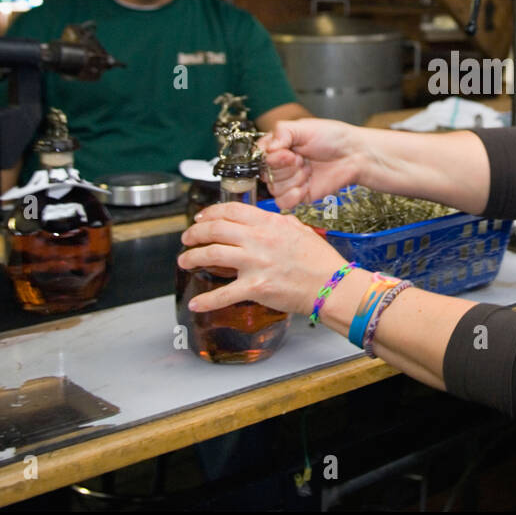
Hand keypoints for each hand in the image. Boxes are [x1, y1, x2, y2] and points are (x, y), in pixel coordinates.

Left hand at [178, 202, 346, 313]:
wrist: (331, 285)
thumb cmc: (320, 260)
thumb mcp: (300, 229)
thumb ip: (279, 223)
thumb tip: (265, 222)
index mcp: (269, 223)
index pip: (230, 210)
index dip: (210, 213)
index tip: (201, 218)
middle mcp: (258, 240)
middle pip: (215, 230)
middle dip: (194, 233)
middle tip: (187, 238)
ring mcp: (254, 263)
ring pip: (211, 255)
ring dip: (192, 258)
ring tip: (185, 261)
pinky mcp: (255, 288)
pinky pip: (223, 294)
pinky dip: (206, 300)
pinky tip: (196, 303)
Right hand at [261, 118, 363, 210]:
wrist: (353, 155)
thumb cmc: (333, 137)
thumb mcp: (304, 127)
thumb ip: (282, 132)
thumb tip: (267, 147)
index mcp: (278, 146)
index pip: (260, 155)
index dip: (273, 157)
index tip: (288, 153)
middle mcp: (281, 164)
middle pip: (266, 173)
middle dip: (287, 167)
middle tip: (303, 159)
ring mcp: (289, 181)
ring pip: (274, 188)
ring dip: (294, 179)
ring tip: (309, 170)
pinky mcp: (298, 196)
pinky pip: (283, 202)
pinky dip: (293, 196)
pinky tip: (306, 186)